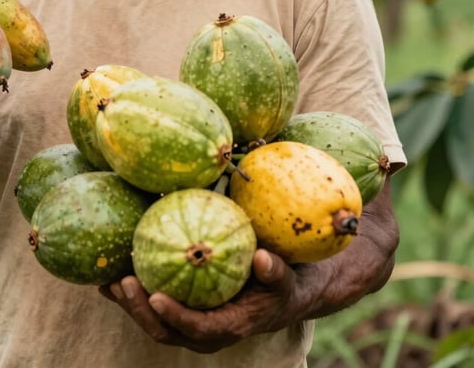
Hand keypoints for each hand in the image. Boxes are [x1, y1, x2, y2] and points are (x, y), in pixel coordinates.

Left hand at [100, 249, 302, 352]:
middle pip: (165, 330)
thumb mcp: (284, 279)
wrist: (275, 298)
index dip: (175, 316)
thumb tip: (263, 258)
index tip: (155, 296)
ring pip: (151, 322)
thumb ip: (275, 271)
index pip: (198, 328)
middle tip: (123, 281)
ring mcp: (188, 325)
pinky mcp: (178, 313)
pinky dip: (130, 295)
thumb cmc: (279, 286)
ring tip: (107, 280)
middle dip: (139, 310)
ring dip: (128, 304)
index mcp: (229, 327)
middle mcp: (204, 333)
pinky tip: (108, 275)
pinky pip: (149, 308)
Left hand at [101, 181, 398, 353]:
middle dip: (185, 322)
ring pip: (183, 330)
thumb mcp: (343, 215)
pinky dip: (137, 294)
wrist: (315, 271)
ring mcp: (223, 312)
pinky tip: (106, 272)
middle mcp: (254, 310)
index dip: (274, 283)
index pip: (283, 295)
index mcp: (290, 291)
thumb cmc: (323, 234)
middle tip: (152, 297)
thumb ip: (352, 192)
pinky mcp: (197, 301)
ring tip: (114, 284)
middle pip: (220, 332)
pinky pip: (164, 306)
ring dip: (147, 313)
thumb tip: (385, 158)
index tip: (263, 259)